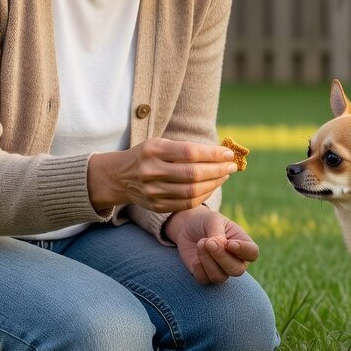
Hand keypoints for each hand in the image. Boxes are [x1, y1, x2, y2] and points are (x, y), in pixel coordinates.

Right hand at [87, 138, 238, 212]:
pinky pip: (186, 203)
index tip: (228, 153)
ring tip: (225, 175)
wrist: (119, 177)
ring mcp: (152, 192)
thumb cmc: (148, 156)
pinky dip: (204, 195)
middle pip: (193, 174)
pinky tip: (212, 186)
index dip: (213, 154)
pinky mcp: (156, 206)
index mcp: (153, 150)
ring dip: (214, 183)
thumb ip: (186, 148)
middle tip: (232, 165)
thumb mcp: (160, 144)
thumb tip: (221, 152)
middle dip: (218, 170)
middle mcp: (151, 171)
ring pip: (192, 191)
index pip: (190, 152)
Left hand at [166, 207, 259, 284]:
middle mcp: (235, 260)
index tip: (228, 243)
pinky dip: (198, 267)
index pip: (252, 253)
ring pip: (220, 276)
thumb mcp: (213, 220)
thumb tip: (220, 246)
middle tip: (209, 243)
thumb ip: (218, 234)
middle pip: (237, 270)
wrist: (186, 226)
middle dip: (222, 257)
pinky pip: (204, 279)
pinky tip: (195, 256)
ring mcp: (221, 270)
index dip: (242, 250)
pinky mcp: (205, 276)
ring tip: (200, 243)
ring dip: (207, 260)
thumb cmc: (205, 221)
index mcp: (243, 243)